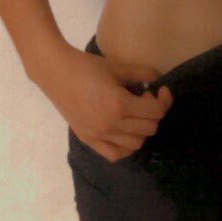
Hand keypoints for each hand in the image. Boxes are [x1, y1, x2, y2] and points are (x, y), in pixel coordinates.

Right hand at [47, 46, 174, 162]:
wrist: (56, 73)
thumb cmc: (87, 66)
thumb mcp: (118, 66)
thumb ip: (143, 73)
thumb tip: (159, 78)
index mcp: (119, 105)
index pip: (156, 112)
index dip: (165, 100)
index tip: (161, 89)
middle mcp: (111, 125)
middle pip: (149, 129)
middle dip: (154, 113)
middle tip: (146, 98)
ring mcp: (99, 136)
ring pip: (135, 144)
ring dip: (142, 129)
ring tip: (135, 113)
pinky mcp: (88, 140)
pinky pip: (115, 154)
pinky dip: (125, 147)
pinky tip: (124, 131)